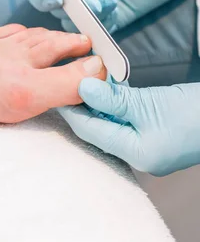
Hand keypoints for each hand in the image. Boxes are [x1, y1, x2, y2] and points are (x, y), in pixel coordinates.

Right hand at [26, 0, 199, 32]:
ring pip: (74, 22)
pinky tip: (116, 8)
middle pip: (54, 7)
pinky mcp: (115, 16)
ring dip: (85, 18)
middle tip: (88, 3)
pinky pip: (98, 30)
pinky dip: (102, 26)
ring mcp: (95, 1)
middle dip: (67, 9)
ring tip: (107, 3)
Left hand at [60, 79, 199, 175]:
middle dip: (82, 108)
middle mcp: (139, 155)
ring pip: (111, 126)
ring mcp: (148, 148)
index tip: (56, 94)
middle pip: (99, 130)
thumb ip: (115, 98)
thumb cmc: (196, 114)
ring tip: (83, 85)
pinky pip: (125, 123)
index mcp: (137, 153)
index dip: (72, 111)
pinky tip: (107, 93)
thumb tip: (84, 88)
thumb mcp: (150, 103)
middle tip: (65, 86)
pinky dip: (115, 108)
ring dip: (98, 106)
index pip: (92, 131)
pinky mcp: (154, 138)